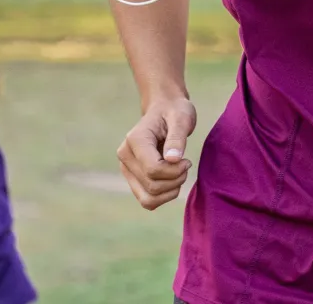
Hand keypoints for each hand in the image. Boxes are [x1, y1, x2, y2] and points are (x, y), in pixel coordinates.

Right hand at [117, 96, 196, 210]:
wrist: (164, 110)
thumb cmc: (175, 112)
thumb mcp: (182, 118)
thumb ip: (177, 138)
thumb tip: (173, 159)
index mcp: (135, 140)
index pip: (153, 170)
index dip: (175, 171)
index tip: (187, 160)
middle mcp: (125, 156)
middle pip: (152, 186)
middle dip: (175, 181)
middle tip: (186, 165)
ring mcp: (126, 169)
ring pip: (148, 199)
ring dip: (170, 192)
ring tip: (179, 173)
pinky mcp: (132, 178)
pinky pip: (147, 201)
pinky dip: (164, 197)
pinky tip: (173, 181)